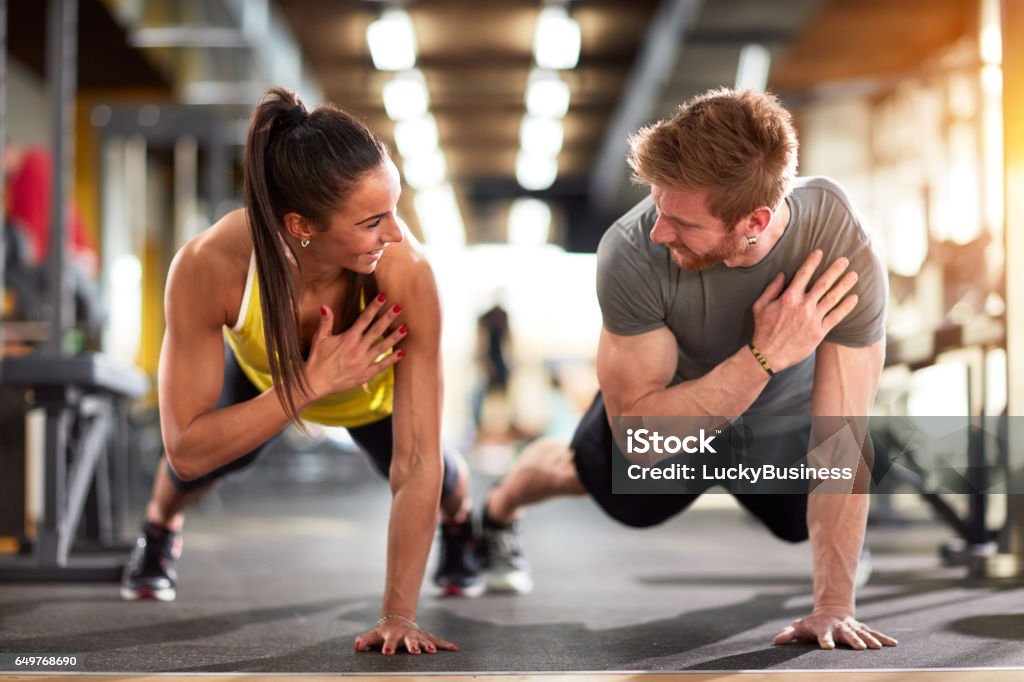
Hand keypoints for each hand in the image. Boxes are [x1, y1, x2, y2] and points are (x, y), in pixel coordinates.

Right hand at [303, 294, 407, 400]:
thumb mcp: (319, 339)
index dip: (374, 307)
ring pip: (383, 347)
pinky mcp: (365, 374)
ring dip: (394, 337)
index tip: (383, 297)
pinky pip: (381, 365)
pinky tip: (402, 352)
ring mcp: (363, 362)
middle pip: (377, 330)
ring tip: (406, 328)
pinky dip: (392, 359)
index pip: (364, 319)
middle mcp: (357, 349)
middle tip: (399, 307)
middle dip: (388, 318)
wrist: (315, 382)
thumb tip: (325, 306)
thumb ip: (326, 322)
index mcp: (348, 338)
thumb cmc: (317, 359)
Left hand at [354, 618, 458, 654]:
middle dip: (413, 646)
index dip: (388, 647)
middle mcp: (406, 634)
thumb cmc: (384, 631)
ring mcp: (417, 635)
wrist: (398, 619)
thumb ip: (364, 640)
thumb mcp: (374, 635)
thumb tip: (356, 646)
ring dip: (428, 646)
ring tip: (432, 652)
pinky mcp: (426, 636)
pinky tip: (455, 648)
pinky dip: (446, 644)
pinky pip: (437, 640)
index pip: (390, 642)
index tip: (387, 653)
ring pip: (424, 640)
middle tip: (415, 652)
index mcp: (393, 635)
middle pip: (409, 640)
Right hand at [751, 250, 858, 371]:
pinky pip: (836, 317)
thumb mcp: (760, 306)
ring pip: (832, 298)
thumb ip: (771, 289)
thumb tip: (782, 274)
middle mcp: (803, 306)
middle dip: (835, 270)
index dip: (813, 262)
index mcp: (788, 298)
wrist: (768, 355)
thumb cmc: (762, 330)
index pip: (803, 274)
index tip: (820, 252)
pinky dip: (846, 307)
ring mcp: (813, 319)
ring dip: (844, 285)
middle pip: (823, 284)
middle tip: (845, 260)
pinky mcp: (819, 332)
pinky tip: (854, 298)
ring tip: (854, 275)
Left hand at [773, 610, 897, 649]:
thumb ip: (788, 634)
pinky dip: (883, 638)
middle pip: (846, 634)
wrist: (830, 611)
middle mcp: (839, 627)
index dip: (824, 640)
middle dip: (853, 640)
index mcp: (824, 628)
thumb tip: (775, 641)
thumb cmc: (812, 624)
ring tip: (877, 648)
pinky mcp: (862, 629)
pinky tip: (893, 645)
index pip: (823, 635)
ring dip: (870, 640)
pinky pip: (873, 633)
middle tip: (860, 648)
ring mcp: (852, 627)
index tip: (827, 647)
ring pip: (862, 633)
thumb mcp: (799, 627)